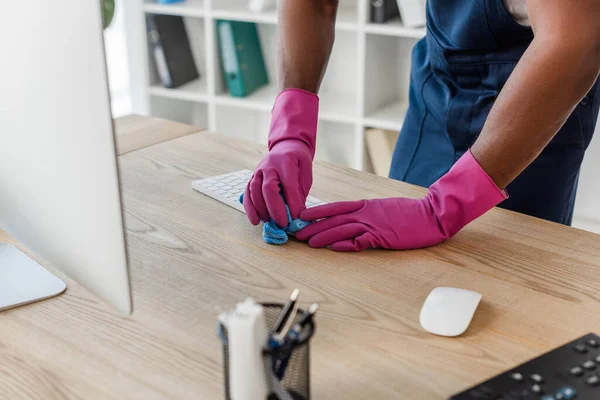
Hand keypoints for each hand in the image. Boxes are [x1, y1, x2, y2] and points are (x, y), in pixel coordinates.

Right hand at [243, 89, 318, 226]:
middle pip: (268, 189)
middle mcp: (269, 166)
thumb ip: (300, 191)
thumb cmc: (298, 161)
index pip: (288, 185)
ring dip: (261, 210)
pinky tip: (255, 220)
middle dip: (275, 209)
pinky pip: (247, 193)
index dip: (292, 203)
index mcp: (286, 162)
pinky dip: (250, 208)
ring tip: (270, 223)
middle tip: (283, 224)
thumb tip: (297, 214)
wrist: (286, 146)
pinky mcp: (252, 178)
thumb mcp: (305, 173)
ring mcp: (258, 171)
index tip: (296, 219)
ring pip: (255, 191)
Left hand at [296, 198, 445, 250]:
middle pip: (334, 220)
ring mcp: (374, 225)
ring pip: (343, 230)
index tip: (302, 216)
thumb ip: (367, 213)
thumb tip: (352, 220)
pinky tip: (336, 248)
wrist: (431, 214)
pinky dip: (348, 245)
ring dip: (325, 236)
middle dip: (314, 227)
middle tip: (298, 233)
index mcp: (365, 205)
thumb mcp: (383, 208)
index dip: (317, 212)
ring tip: (310, 243)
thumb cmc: (409, 213)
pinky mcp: (384, 237)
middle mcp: (366, 213)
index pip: (336, 207)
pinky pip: (362, 242)